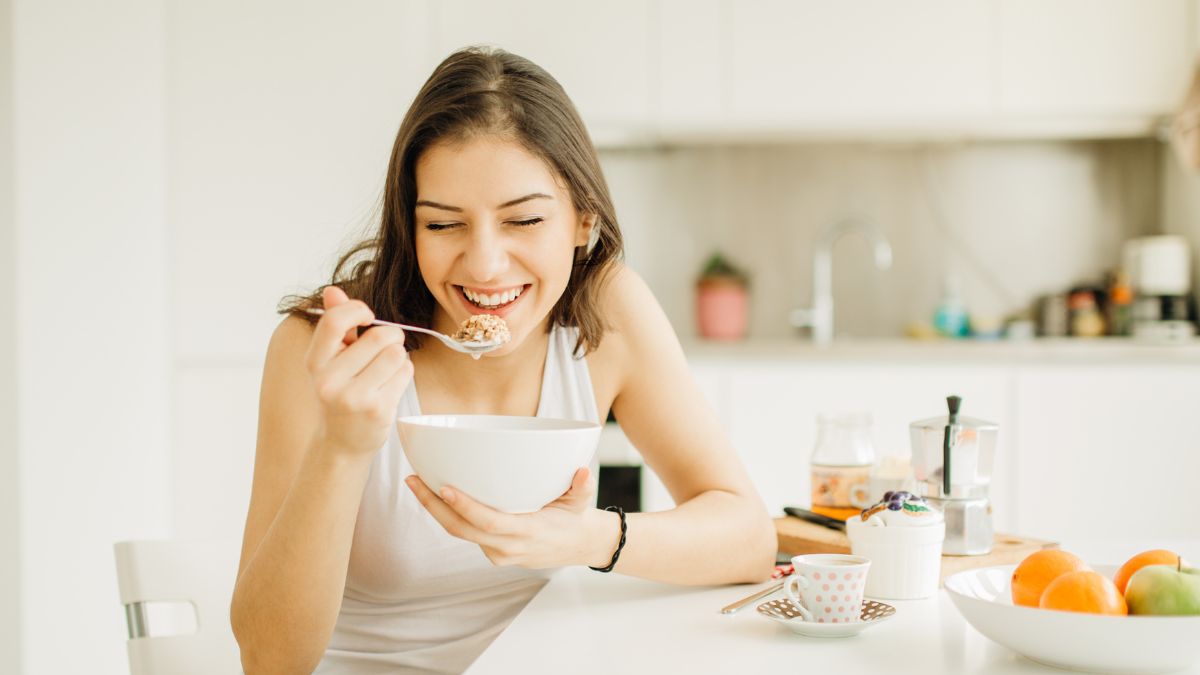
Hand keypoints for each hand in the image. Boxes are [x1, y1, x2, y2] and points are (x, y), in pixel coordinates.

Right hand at [305, 286, 412, 457]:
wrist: (341, 443)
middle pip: (379, 337)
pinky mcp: (378, 411)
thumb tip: (333, 290)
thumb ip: (336, 325)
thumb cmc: (340, 392)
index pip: (335, 321)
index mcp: (314, 363)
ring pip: (396, 354)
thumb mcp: (330, 360)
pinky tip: (392, 384)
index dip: (357, 309)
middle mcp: (329, 381)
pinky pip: (406, 374)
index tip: (368, 316)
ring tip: (388, 368)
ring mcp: (354, 398)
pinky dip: (404, 374)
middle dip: (391, 337)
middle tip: (388, 346)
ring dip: (399, 357)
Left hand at [405, 468, 618, 568]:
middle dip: (432, 506)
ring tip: (416, 483)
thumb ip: (582, 486)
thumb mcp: (582, 502)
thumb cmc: (576, 518)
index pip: (488, 522)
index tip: (444, 488)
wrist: (579, 547)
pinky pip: (466, 534)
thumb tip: (581, 471)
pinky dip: (449, 516)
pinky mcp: (493, 552)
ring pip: (459, 533)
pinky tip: (435, 496)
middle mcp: (507, 546)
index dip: (465, 507)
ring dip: (435, 510)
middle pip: (461, 529)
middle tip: (412, 479)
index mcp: (527, 533)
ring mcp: (498, 553)